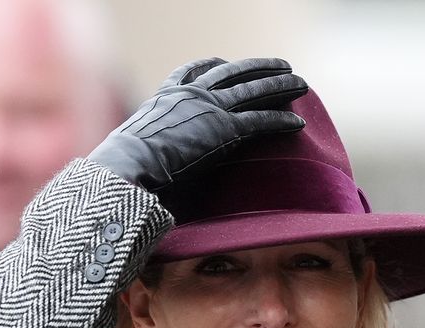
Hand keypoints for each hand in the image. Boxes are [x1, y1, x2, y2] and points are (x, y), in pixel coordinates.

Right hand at [89, 57, 306, 189]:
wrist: (128, 164)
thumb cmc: (123, 166)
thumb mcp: (132, 148)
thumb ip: (144, 148)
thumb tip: (136, 168)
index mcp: (166, 97)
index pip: (192, 71)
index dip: (211, 65)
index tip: (222, 62)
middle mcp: (190, 95)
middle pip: (232, 74)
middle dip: (259, 68)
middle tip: (280, 65)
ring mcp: (209, 109)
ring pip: (253, 90)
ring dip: (280, 85)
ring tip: (301, 83)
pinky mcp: (225, 129)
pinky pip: (260, 121)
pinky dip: (281, 120)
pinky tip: (298, 122)